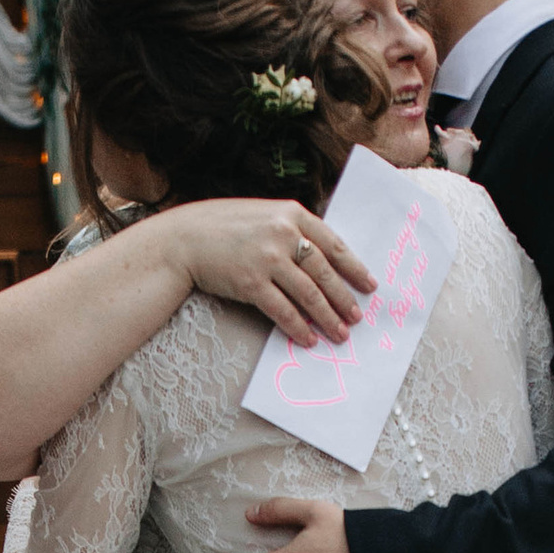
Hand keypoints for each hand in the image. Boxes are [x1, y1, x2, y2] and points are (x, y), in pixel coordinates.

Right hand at [171, 198, 373, 349]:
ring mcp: (267, 259)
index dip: (354, 267)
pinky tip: (308, 339)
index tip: (369, 285)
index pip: (333, 244)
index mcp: (292, 213)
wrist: (185, 238)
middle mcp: (283, 234)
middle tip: (356, 317)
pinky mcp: (250, 283)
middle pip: (324, 272)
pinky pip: (282, 310)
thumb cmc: (225, 227)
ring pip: (308, 294)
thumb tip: (322, 260)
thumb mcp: (265, 216)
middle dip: (343, 298)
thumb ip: (292, 230)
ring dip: (327, 317)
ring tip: (340, 334)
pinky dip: (298, 327)